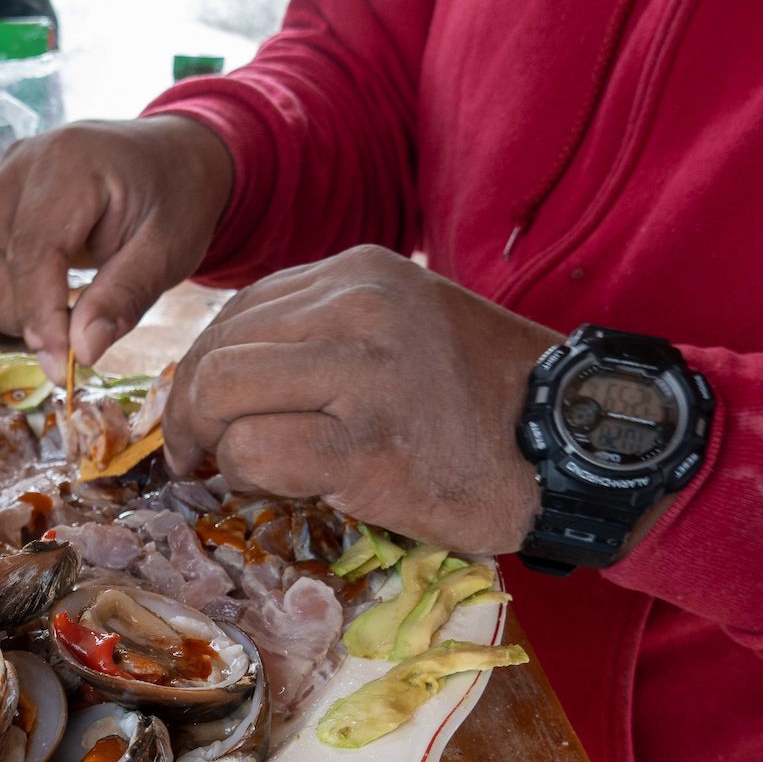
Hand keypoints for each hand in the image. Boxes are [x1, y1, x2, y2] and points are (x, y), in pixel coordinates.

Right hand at [0, 116, 232, 380]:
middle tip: (61, 334)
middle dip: (9, 309)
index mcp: (70, 163)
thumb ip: (124, 299)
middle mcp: (20, 162)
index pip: (30, 250)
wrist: (174, 156)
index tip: (61, 366)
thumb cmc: (177, 200)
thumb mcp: (169, 252)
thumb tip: (81, 352)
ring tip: (48, 311)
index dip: (39, 316)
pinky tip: (30, 292)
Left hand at [163, 245, 560, 553]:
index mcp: (362, 273)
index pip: (238, 312)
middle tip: (197, 457)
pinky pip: (256, 452)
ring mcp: (363, 372)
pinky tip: (279, 488)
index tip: (203, 416)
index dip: (201, 372)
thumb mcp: (403, 331)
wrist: (573, 448)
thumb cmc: (484, 403)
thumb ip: (323, 334)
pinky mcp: (366, 443)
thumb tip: (222, 376)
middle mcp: (358, 306)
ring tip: (230, 472)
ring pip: (221, 396)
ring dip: (210, 446)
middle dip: (189, 414)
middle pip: (215, 354)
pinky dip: (248, 477)